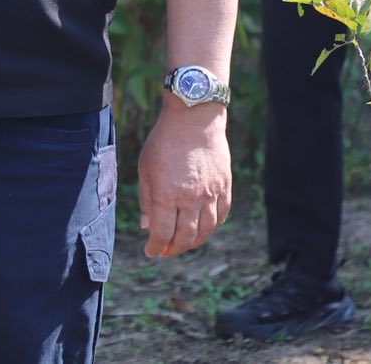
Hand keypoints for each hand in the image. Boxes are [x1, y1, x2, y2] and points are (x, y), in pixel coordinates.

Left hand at [137, 103, 230, 256]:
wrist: (194, 119)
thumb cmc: (164, 142)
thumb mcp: (146, 169)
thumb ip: (147, 200)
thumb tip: (147, 226)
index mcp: (167, 194)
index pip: (163, 233)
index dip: (156, 247)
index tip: (150, 251)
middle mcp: (191, 198)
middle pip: (185, 237)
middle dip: (173, 248)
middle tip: (165, 250)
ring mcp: (211, 193)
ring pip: (206, 230)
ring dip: (194, 242)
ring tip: (183, 242)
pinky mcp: (224, 187)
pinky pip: (221, 215)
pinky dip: (212, 227)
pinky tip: (203, 227)